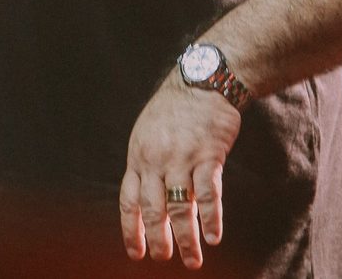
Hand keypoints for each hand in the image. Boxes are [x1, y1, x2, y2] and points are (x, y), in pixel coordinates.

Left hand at [120, 74, 241, 268]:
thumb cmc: (175, 110)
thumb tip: (143, 195)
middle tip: (163, 260)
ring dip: (186, 237)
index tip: (135, 252)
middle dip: (157, 238)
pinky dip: (211, 218)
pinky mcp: (208, 155)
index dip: (131, 228)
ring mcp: (182, 157)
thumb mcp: (148, 133)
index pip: (128, 199)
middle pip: (152, 207)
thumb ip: (146, 163)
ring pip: (180, 206)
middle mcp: (156, 159)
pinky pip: (208, 193)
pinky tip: (214, 237)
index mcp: (138, 156)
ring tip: (192, 260)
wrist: (201, 81)